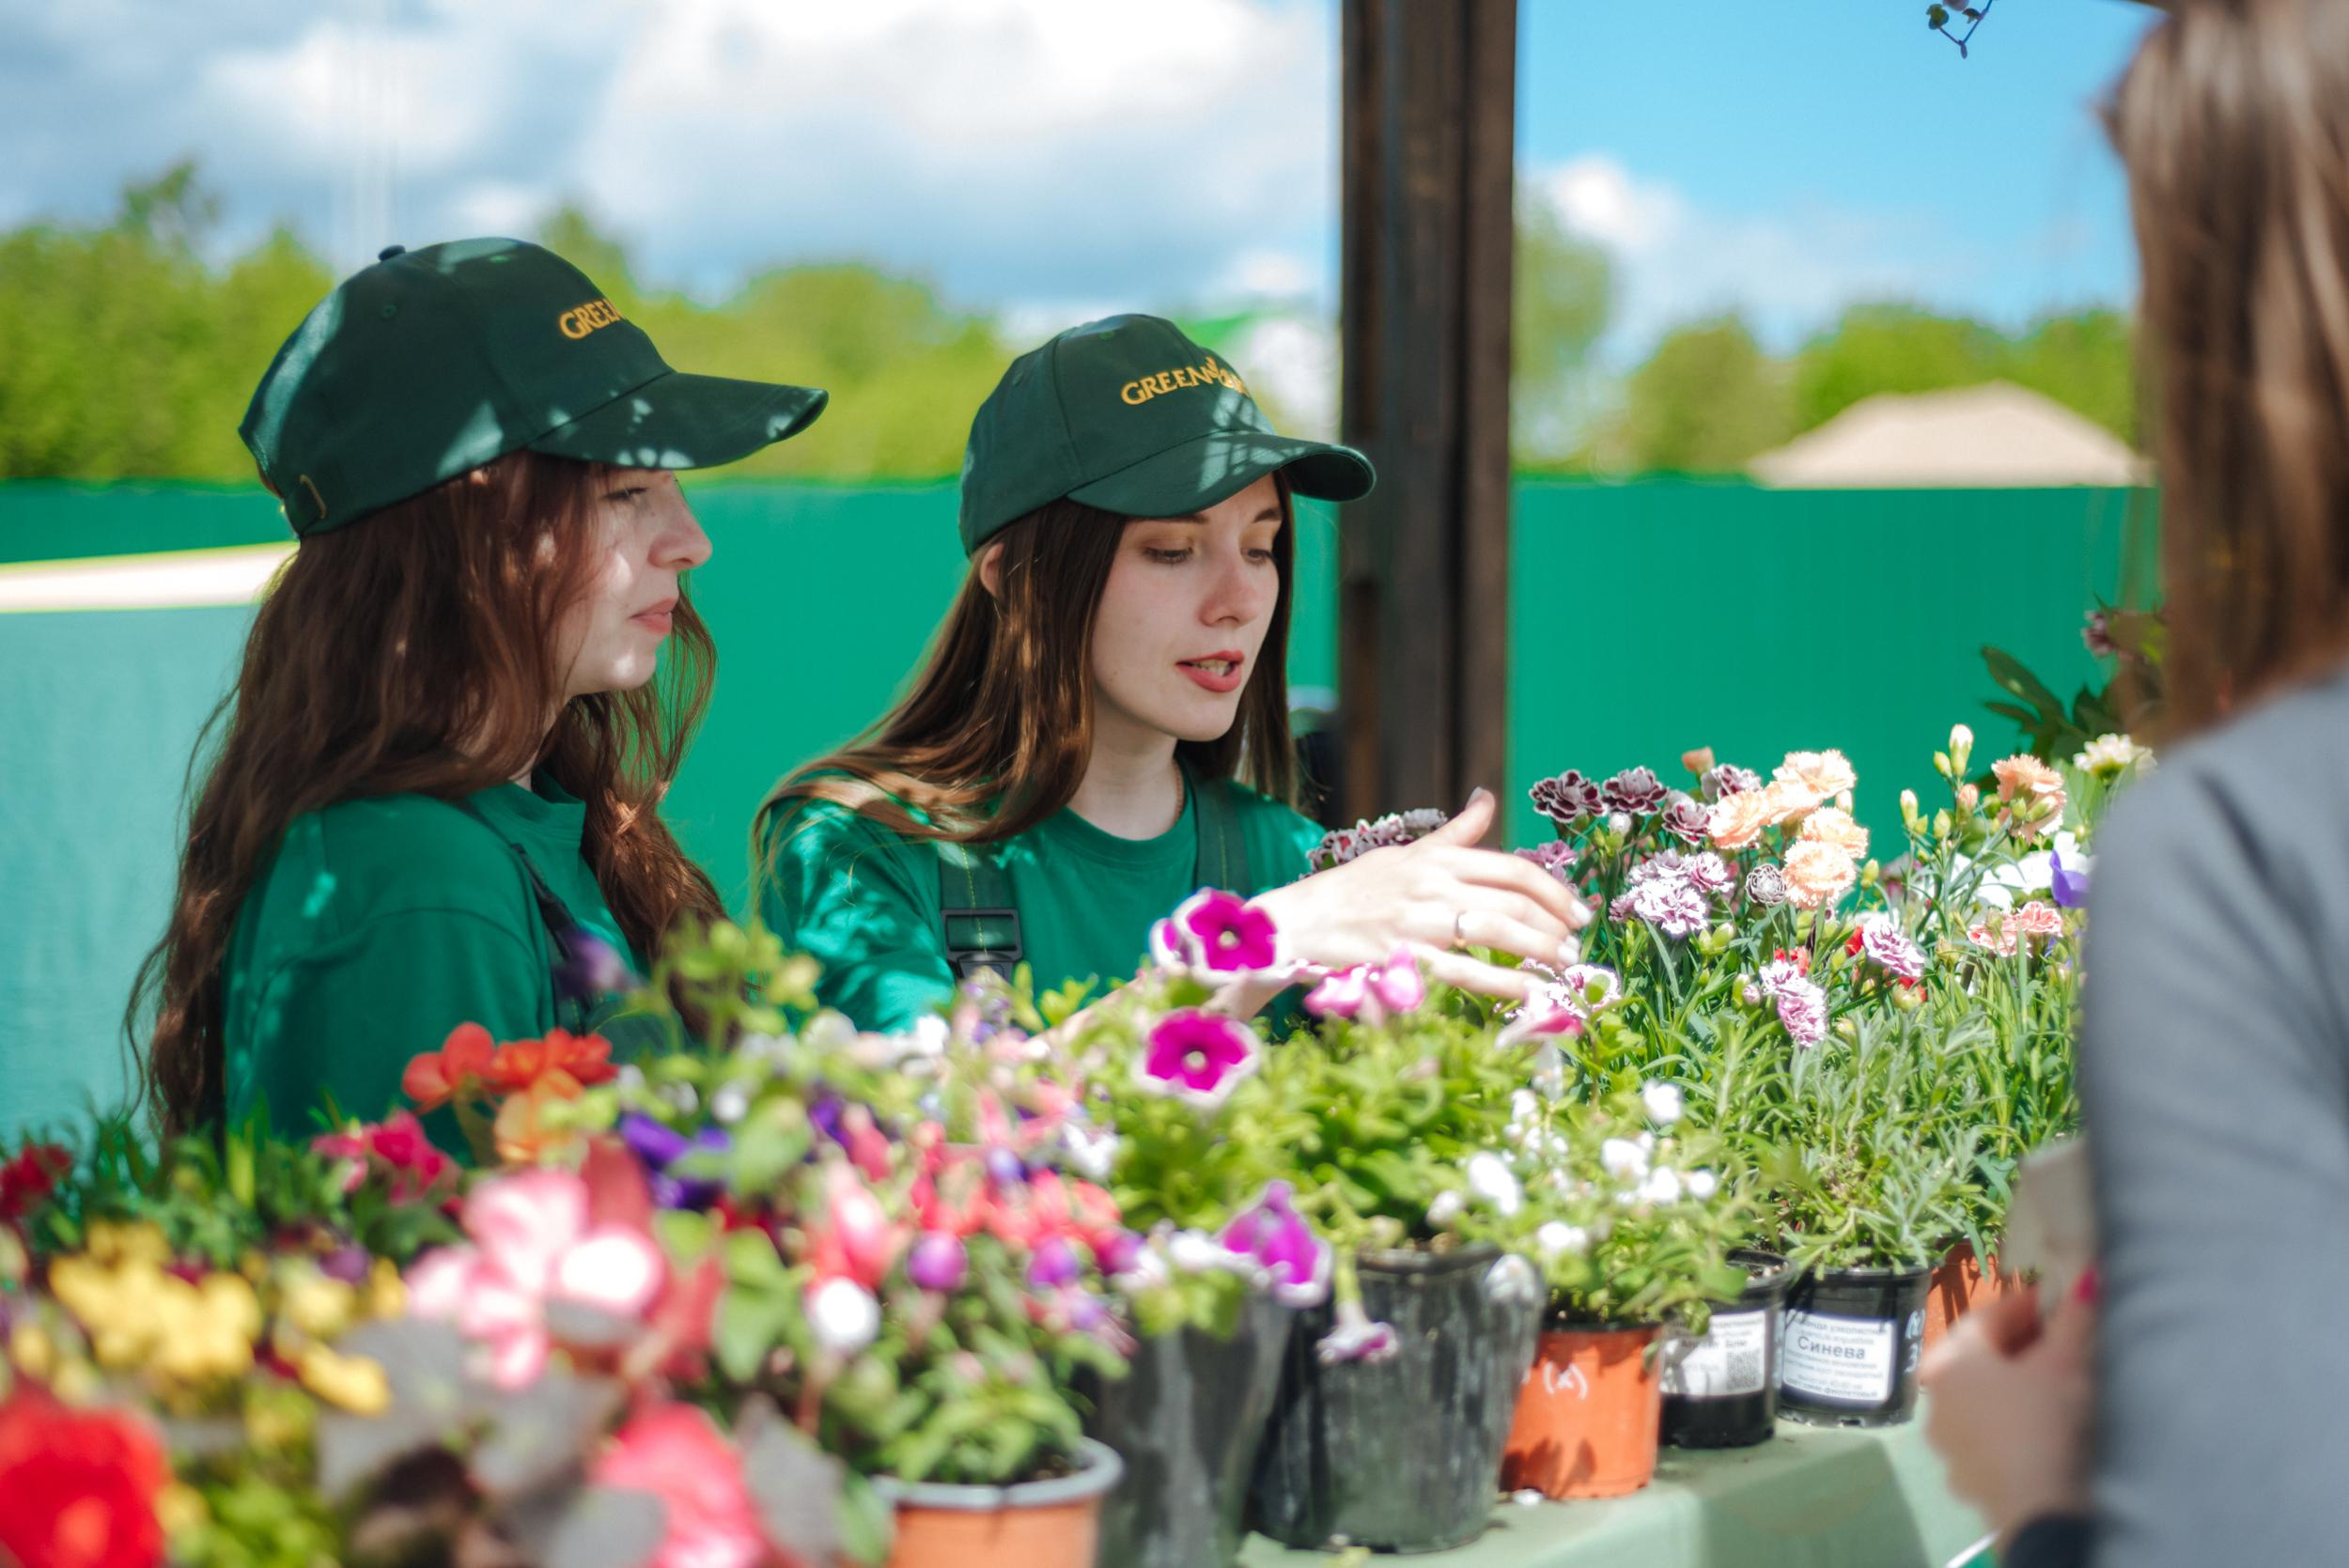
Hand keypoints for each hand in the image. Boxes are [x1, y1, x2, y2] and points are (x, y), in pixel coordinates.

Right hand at [1249, 787, 1589, 1002]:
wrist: (1299, 921)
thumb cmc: (1353, 889)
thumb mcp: (1404, 852)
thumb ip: (1454, 834)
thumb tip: (1487, 798)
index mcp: (1436, 859)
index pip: (1511, 869)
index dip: (1553, 890)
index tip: (1577, 911)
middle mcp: (1432, 886)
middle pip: (1512, 902)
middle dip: (1555, 925)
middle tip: (1577, 945)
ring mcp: (1418, 923)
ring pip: (1497, 933)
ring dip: (1540, 951)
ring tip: (1564, 966)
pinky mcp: (1405, 959)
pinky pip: (1466, 972)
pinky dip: (1504, 982)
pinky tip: (1531, 991)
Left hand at [1921, 1275, 2095, 1542]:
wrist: (2038, 1510)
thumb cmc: (2044, 1421)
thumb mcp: (2065, 1363)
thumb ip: (2074, 1317)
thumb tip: (2086, 1277)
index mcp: (1949, 1359)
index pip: (1990, 1315)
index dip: (2029, 1303)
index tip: (2062, 1300)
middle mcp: (1935, 1395)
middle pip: (1982, 1355)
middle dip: (2022, 1343)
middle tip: (2062, 1340)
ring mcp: (1944, 1439)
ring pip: (1981, 1395)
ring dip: (2013, 1383)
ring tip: (2055, 1383)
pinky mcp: (1963, 1473)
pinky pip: (1987, 1432)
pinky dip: (2010, 1420)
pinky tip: (2041, 1427)